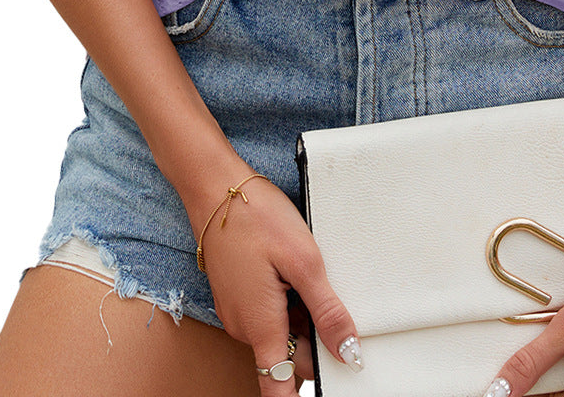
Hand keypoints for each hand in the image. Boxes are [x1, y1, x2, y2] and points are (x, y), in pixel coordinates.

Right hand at [186, 166, 364, 393]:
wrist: (215, 187)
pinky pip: (268, 315)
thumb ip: (327, 312)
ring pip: (280, 334)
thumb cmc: (256, 217)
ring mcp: (238, 311)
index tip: (328, 383)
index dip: (303, 395)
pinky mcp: (237, 295)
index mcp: (261, 327)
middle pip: (288, 359)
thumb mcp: (304, 261)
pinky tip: (294, 272)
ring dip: (301, 318)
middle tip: (329, 300)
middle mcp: (244, 327)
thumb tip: (348, 353)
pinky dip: (287, 303)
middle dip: (314, 342)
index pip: (280, 390)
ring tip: (308, 276)